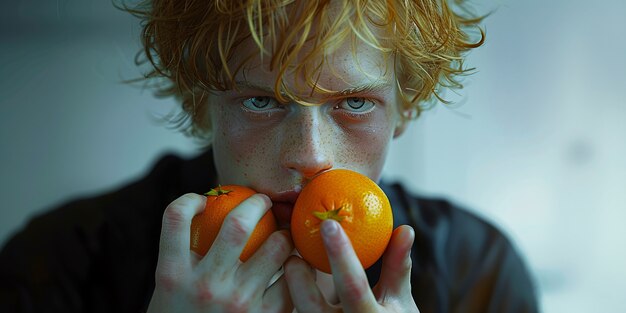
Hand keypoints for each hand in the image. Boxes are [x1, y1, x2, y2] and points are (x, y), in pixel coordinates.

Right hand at [147, 193, 293, 312]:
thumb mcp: (170, 294)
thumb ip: (185, 260)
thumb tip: (210, 215)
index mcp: (172, 275)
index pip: (175, 217)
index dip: (191, 199)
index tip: (205, 198)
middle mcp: (204, 286)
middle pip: (237, 224)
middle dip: (256, 204)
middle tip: (261, 202)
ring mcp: (237, 303)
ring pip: (275, 248)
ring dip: (284, 235)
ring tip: (283, 234)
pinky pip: (290, 282)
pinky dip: (296, 270)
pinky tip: (293, 268)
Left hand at [284, 221, 418, 312]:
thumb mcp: (401, 300)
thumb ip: (398, 266)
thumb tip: (405, 229)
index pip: (352, 285)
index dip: (340, 254)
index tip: (329, 224)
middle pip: (311, 306)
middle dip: (298, 278)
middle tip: (294, 254)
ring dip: (291, 288)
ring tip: (293, 264)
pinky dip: (294, 297)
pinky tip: (293, 280)